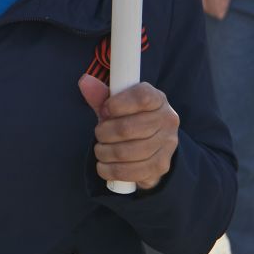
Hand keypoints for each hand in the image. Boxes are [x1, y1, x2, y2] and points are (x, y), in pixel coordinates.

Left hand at [79, 74, 178, 189]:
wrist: (150, 145)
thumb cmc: (129, 118)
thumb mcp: (116, 104)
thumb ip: (101, 94)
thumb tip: (85, 82)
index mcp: (157, 98)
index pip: (141, 97)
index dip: (117, 104)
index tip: (104, 110)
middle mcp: (167, 120)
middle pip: (128, 128)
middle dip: (104, 132)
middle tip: (99, 133)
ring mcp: (167, 144)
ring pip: (127, 152)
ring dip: (105, 152)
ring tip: (100, 149)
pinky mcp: (161, 166)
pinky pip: (131, 172)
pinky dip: (111, 170)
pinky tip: (104, 165)